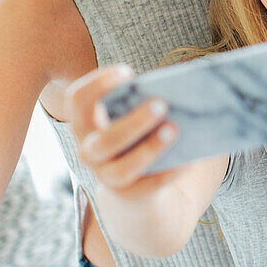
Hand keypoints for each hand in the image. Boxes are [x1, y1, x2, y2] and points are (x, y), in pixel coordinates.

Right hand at [66, 65, 181, 198]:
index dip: (98, 85)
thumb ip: (145, 101)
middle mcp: (90, 150)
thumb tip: (181, 88)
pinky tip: (189, 161)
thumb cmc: (140, 132)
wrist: (139, 182)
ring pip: (123, 169)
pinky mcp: (128, 194)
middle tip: (161, 104)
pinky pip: (147, 187)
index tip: (128, 72)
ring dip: (150, 150)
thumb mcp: (135, 114)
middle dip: (134, 122)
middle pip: (104, 140)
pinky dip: (168, 173)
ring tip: (174, 131)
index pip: (77, 101)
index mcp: (86, 122)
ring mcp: (106, 175)